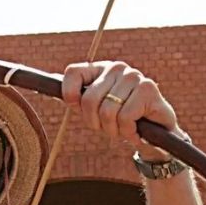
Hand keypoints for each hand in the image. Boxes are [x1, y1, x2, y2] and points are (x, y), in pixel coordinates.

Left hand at [62, 61, 182, 160]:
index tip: (79, 110)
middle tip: (108, 126)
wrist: (155, 137)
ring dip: (114, 129)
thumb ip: (76, 96)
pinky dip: (128, 131)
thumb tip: (49, 81)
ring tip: (125, 127)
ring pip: (107, 111)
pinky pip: (125, 117)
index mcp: (100, 69)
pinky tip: (136, 129)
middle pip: (88, 99)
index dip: (71, 96)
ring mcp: (133, 76)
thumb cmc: (120, 121)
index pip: (72, 72)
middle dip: (95, 122)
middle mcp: (116, 67)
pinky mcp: (148, 89)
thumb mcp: (94, 109)